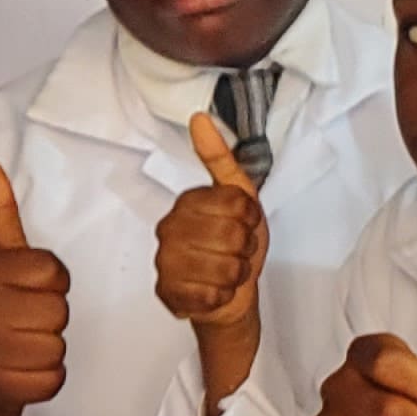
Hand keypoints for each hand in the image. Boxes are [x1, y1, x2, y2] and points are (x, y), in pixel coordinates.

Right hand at [0, 158, 68, 415]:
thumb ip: (0, 212)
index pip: (53, 271)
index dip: (50, 282)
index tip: (27, 288)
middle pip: (59, 309)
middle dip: (50, 317)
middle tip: (24, 319)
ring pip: (58, 344)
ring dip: (48, 348)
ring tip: (21, 343)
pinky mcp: (6, 384)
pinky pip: (54, 378)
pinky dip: (45, 377)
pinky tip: (22, 368)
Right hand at [154, 110, 270, 412]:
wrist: (229, 297)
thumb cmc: (235, 247)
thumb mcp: (240, 199)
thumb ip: (221, 159)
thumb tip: (200, 118)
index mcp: (187, 201)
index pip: (238, 204)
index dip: (251, 219)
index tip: (244, 226)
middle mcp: (169, 228)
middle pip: (232, 235)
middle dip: (245, 249)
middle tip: (236, 253)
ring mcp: (165, 261)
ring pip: (223, 267)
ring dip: (236, 274)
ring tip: (227, 272)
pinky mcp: (167, 293)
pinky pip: (210, 294)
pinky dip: (222, 296)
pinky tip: (214, 291)